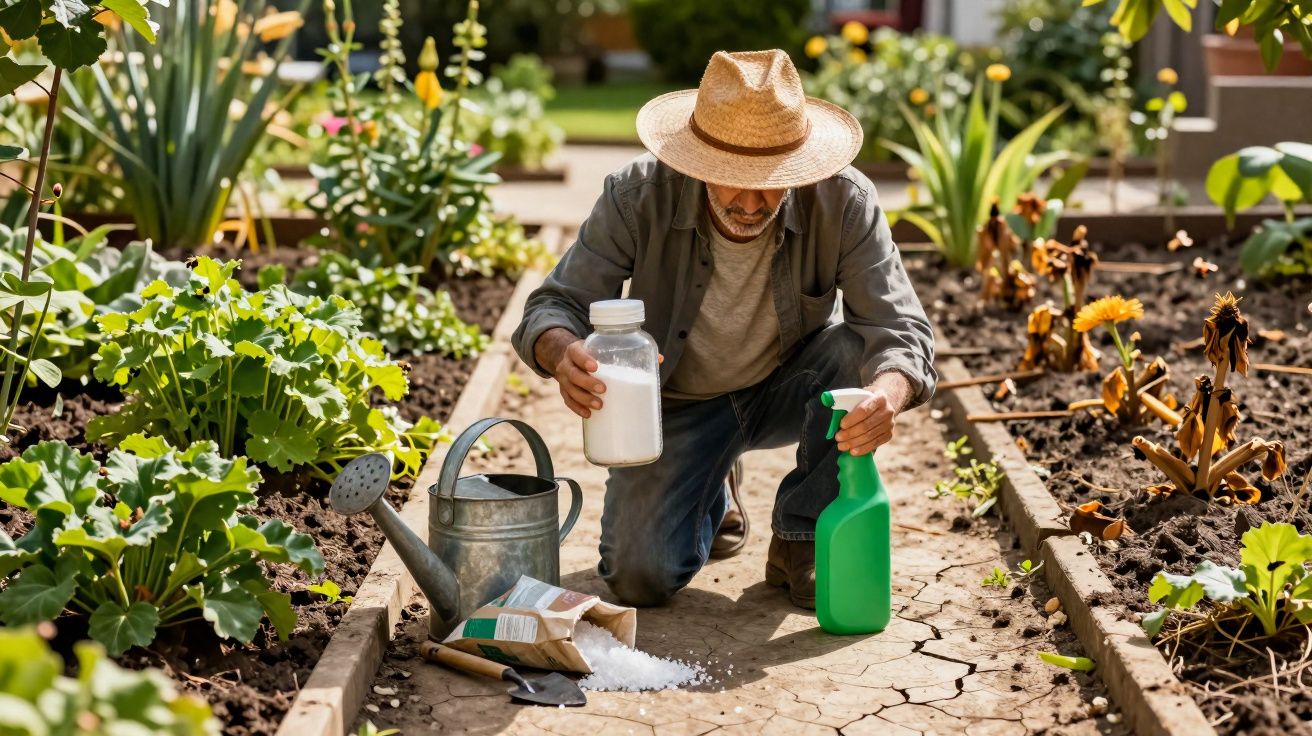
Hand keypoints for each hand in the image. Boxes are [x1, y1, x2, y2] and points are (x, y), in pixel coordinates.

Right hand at [535, 327, 662, 418]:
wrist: (568, 358)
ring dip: (583, 399)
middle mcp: (566, 365)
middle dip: (587, 383)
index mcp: (576, 350)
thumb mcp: (604, 348)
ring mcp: (563, 380)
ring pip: (569, 390)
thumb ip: (627, 352)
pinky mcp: (564, 392)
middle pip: (573, 374)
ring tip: (599, 406)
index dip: (584, 359)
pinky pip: (568, 402)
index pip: (577, 353)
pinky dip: (577, 409)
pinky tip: (589, 415)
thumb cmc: (593, 353)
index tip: (596, 366)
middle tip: (603, 389)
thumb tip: (660, 359)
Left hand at [832, 372, 911, 455]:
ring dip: (854, 443)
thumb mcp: (859, 395)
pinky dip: (863, 449)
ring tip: (841, 446)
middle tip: (837, 437)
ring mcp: (890, 424)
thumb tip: (827, 401)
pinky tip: (852, 451)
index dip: (851, 419)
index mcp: (880, 398)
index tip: (841, 424)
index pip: (864, 410)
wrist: (885, 404)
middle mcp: (888, 411)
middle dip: (850, 433)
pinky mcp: (889, 435)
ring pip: (870, 436)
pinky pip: (875, 444)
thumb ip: (846, 400)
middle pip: (866, 426)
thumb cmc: (866, 400)